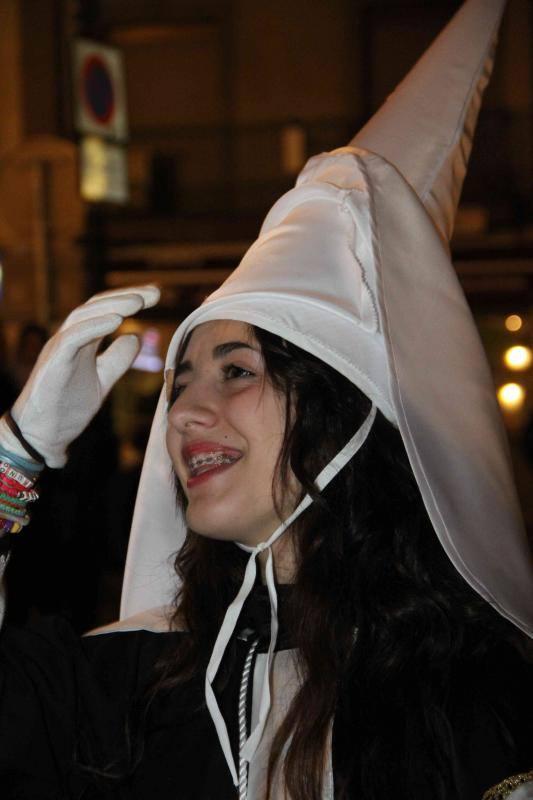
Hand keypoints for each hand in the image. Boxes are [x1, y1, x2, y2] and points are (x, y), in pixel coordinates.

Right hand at [0, 285, 159, 467]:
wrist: (43, 435)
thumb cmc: (68, 408)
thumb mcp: (102, 380)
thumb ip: (117, 360)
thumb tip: (135, 338)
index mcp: (82, 341)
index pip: (106, 310)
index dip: (130, 300)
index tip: (156, 295)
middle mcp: (69, 339)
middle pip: (96, 306)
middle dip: (126, 296)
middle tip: (155, 292)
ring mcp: (59, 349)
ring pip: (83, 315)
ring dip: (112, 305)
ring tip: (138, 302)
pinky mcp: (53, 363)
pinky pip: (71, 337)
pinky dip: (93, 326)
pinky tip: (116, 321)